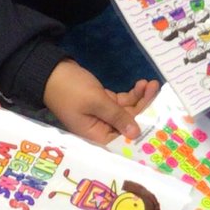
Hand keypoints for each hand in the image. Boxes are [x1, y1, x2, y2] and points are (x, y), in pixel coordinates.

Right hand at [43, 60, 158, 144]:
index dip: (143, 130)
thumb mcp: (95, 101)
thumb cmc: (70, 89)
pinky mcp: (104, 103)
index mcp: (96, 136)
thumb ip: (117, 116)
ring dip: (140, 98)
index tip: (159, 118)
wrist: (50, 71)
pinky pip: (123, 102)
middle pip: (130, 123)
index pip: (124, 139)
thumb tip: (135, 134)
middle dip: (144, 107)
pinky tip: (141, 84)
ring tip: (150, 84)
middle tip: (156, 90)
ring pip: (129, 111)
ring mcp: (104, 116)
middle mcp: (101, 129)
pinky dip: (132, 94)